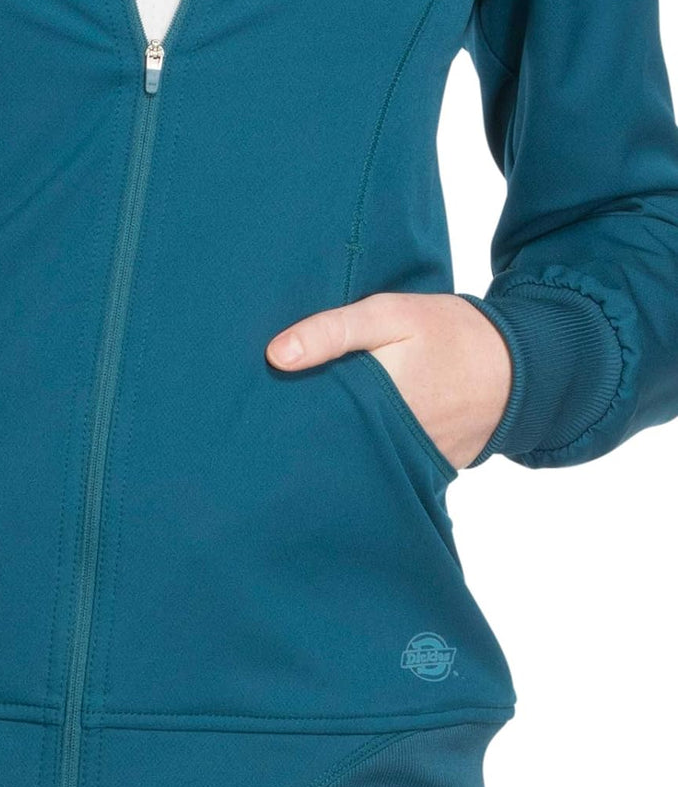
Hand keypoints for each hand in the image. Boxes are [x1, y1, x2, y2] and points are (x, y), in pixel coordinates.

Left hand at [265, 292, 511, 470]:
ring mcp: (411, 462)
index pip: (315, 418)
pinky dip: (373, 455)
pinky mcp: (428, 471)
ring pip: (359, 459)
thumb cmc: (450, 334)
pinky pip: (389, 467)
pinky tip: (358, 441)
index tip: (264, 407)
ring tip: (316, 431)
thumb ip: (333, 331)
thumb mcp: (390, 315)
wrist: (523, 367)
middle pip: (333, 444)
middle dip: (310, 434)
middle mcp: (390, 441)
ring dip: (340, 447)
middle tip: (278, 422)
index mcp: (375, 401)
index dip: (288, 413)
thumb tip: (275, 356)